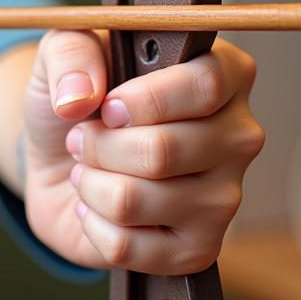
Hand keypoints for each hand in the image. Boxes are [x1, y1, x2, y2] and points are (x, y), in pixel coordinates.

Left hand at [22, 31, 262, 274]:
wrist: (62, 155)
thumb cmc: (81, 93)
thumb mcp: (64, 49)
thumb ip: (69, 51)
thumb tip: (80, 97)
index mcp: (225, 73)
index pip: (205, 86)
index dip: (145, 99)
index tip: (108, 104)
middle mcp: (238, 135)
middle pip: (164, 150)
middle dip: (100, 145)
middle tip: (83, 136)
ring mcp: (224, 198)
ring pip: (137, 200)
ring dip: (91, 183)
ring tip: (88, 168)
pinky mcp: (198, 249)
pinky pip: (127, 247)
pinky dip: (92, 223)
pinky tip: (96, 205)